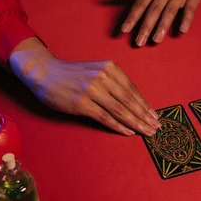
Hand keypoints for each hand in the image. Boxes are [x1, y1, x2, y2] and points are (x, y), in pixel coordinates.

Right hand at [9, 37, 161, 136]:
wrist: (44, 73)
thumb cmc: (72, 75)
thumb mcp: (96, 71)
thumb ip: (113, 83)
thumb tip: (132, 103)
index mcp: (110, 68)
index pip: (132, 90)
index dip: (145, 105)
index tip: (155, 116)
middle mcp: (104, 77)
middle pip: (130, 101)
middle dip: (145, 116)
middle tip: (156, 127)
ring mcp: (92, 90)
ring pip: (120, 110)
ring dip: (136, 123)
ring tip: (146, 132)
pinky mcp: (82, 103)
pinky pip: (105, 117)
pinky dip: (118, 126)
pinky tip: (128, 132)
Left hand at [114, 0, 200, 45]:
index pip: (140, 4)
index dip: (132, 17)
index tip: (124, 30)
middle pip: (153, 10)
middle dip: (146, 27)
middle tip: (139, 42)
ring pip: (170, 11)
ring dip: (163, 26)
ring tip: (156, 40)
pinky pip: (189, 9)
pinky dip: (186, 20)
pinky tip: (182, 31)